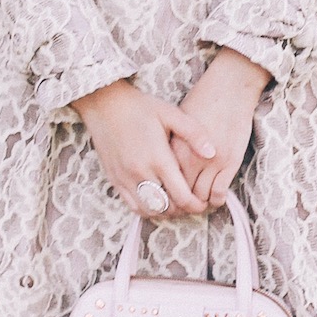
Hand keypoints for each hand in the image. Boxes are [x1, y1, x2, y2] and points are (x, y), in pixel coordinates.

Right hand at [72, 78, 210, 215]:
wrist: (104, 105)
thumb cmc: (140, 107)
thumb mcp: (170, 114)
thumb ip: (194, 133)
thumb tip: (212, 153)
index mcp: (159, 159)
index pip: (182, 197)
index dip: (196, 205)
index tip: (203, 203)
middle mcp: (141, 173)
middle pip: (168, 208)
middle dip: (184, 210)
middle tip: (193, 203)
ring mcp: (126, 179)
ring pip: (150, 211)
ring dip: (166, 212)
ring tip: (176, 203)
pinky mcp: (115, 181)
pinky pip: (133, 206)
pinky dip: (148, 209)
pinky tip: (157, 200)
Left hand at [169, 48, 271, 209]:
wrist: (229, 88)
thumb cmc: (202, 100)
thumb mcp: (176, 120)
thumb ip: (170, 144)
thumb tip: (161, 163)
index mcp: (174, 148)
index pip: (164, 182)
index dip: (165, 193)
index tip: (168, 196)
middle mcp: (191, 159)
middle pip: (180, 193)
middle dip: (180, 203)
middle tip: (182, 206)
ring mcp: (211, 163)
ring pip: (200, 197)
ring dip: (198, 203)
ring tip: (198, 203)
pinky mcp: (230, 163)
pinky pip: (219, 193)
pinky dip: (216, 200)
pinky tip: (214, 198)